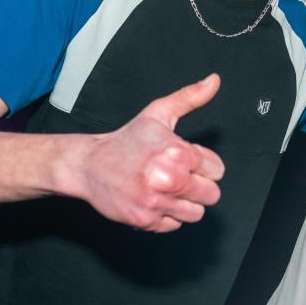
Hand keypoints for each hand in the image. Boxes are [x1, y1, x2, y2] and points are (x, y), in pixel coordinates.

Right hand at [76, 74, 224, 232]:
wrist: (88, 165)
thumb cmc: (127, 140)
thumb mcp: (158, 114)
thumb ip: (190, 97)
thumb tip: (214, 80)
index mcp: (177, 153)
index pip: (217, 170)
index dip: (202, 164)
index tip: (184, 160)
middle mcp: (169, 179)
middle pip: (211, 194)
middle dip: (198, 185)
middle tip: (177, 175)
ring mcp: (157, 202)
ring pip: (197, 213)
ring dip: (186, 202)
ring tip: (167, 188)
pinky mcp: (146, 221)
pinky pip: (175, 225)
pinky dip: (168, 215)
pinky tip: (154, 199)